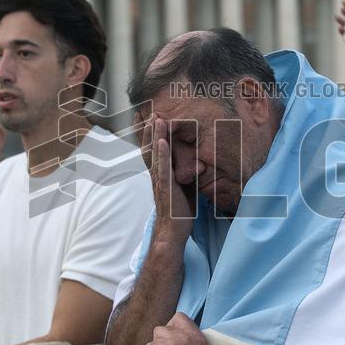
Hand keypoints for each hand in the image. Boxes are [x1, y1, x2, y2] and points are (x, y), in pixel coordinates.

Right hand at [147, 115, 194, 246]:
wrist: (173, 232)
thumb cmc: (179, 211)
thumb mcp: (185, 187)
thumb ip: (186, 174)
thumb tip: (197, 163)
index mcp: (160, 175)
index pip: (152, 151)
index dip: (150, 136)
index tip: (149, 119)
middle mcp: (156, 175)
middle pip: (149, 148)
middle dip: (148, 130)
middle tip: (147, 112)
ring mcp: (160, 181)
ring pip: (154, 154)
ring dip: (153, 136)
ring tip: (154, 119)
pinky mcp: (166, 188)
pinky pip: (162, 168)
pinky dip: (161, 153)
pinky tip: (161, 141)